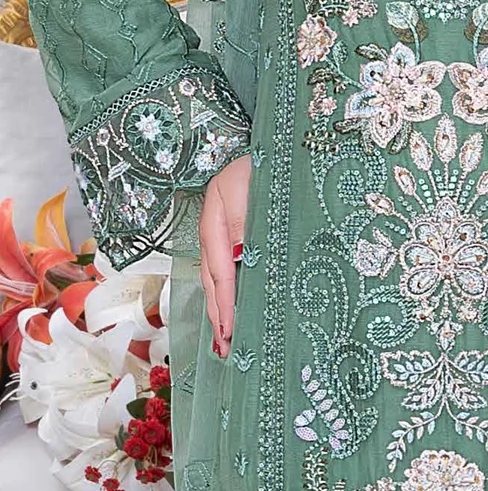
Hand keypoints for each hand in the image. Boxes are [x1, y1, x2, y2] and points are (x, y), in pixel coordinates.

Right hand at [198, 152, 251, 358]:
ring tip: (225, 341)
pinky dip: (228, 291)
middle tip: (225, 350)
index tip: (229, 331)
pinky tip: (233, 310)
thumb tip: (240, 259)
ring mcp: (222, 232)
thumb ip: (244, 222)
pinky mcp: (233, 233)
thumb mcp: (251, 186)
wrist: (270, 140)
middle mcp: (215, 229)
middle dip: (218, 316)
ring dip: (221, 309)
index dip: (225, 302)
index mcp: (216, 219)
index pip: (220, 269)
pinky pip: (226, 267)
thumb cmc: (263, 160)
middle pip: (213, 280)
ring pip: (217, 277)